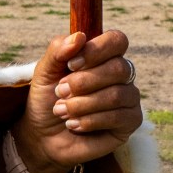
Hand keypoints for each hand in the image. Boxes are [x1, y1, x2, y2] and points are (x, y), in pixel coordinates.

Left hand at [16, 29, 143, 172]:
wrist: (42, 135)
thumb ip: (58, 51)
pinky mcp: (130, 122)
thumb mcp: (44, 72)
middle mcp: (121, 74)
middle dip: (84, 82)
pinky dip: (91, 121)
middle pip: (118, 68)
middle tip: (60, 92)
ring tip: (61, 111)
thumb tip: (79, 36)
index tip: (71, 64)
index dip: (96, 50)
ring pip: (116, 95)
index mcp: (103, 56)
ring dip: (83, 104)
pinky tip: (74, 125)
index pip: (117, 40)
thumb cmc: (47, 99)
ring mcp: (128, 98)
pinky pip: (120, 117)